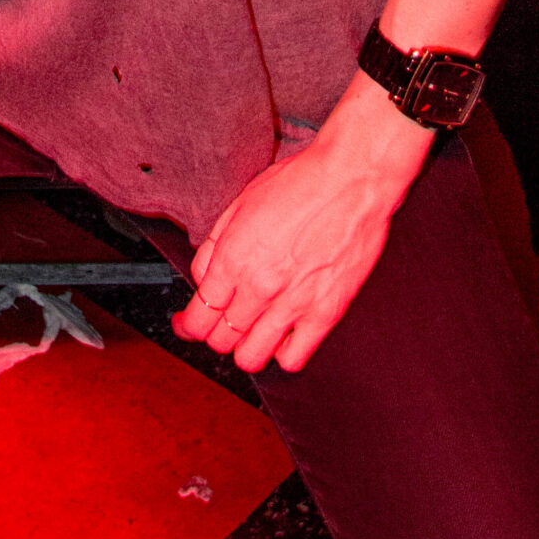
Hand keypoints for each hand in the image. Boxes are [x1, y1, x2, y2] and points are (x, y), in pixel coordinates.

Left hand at [173, 91, 430, 373]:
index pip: (197, 319)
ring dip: (245, 350)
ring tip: (251, 333)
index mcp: (233, 259)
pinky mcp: (325, 313)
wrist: (351, 180)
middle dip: (215, 334)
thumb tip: (202, 277)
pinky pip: (293, 358)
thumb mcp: (241, 204)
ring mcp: (292, 304)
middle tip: (220, 323)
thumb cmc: (300, 183)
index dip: (187, 327)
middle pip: (220, 340)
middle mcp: (258, 287)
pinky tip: (283, 335)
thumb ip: (215, 246)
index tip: (188, 324)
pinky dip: (283, 354)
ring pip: (251, 358)